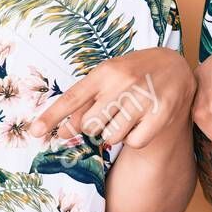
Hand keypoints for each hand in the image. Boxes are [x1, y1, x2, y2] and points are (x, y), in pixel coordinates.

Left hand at [29, 47, 194, 149]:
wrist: (176, 68)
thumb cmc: (134, 74)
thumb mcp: (109, 78)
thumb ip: (85, 102)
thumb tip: (61, 131)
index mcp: (105, 72)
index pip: (72, 98)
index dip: (52, 116)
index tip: (35, 131)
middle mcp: (123, 83)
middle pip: (90, 125)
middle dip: (96, 126)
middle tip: (111, 113)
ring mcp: (143, 99)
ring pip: (111, 137)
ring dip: (116, 133)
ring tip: (129, 115)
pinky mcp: (161, 114)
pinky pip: (133, 143)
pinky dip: (134, 138)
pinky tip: (143, 122)